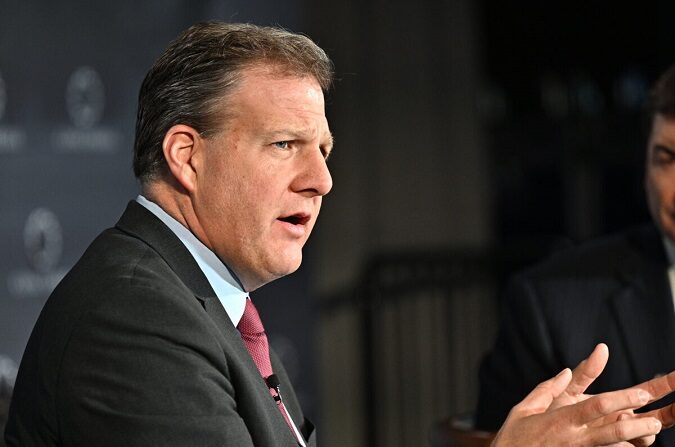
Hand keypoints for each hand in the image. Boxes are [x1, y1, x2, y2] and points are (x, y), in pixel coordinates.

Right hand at [491, 344, 674, 446]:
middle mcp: (573, 438)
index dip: (621, 399)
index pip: (595, 406)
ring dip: (635, 441)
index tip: (642, 393)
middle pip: (612, 431)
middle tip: (655, 420)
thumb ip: (547, 389)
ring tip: (652, 432)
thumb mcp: (524, 409)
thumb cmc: (514, 438)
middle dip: (637, 425)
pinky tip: (631, 445)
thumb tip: (565, 371)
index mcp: (560, 420)